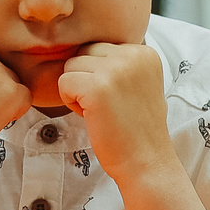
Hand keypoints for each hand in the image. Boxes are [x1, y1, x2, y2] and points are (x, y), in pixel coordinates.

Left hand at [56, 42, 171, 180]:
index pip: (100, 48)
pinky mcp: (96, 87)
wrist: (146, 161)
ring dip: (77, 90)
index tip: (119, 99)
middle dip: (86, 79)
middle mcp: (132, 55)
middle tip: (106, 105)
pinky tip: (91, 116)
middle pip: (84, 52)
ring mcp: (114, 70)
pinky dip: (70, 102)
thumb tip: (83, 51)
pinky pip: (63, 82)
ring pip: (71, 65)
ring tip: (100, 111)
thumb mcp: (140, 83)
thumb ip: (120, 63)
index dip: (101, 76)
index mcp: (144, 52)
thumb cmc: (137, 128)